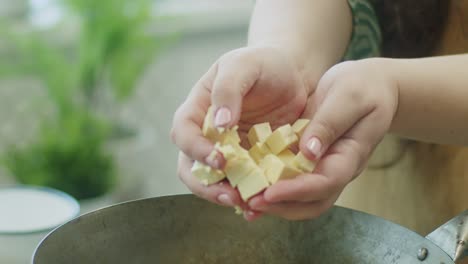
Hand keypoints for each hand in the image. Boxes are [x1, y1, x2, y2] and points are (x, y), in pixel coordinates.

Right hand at [170, 46, 310, 219]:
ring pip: (213, 181)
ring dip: (225, 195)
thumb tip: (219, 124)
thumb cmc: (264, 64)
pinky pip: (241, 184)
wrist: (292, 77)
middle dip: (206, 184)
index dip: (195, 149)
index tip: (219, 159)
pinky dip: (248, 195)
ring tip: (247, 203)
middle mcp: (206, 133)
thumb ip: (229, 89)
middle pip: (191, 166)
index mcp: (198, 108)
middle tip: (230, 195)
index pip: (184, 133)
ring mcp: (226, 151)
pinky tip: (261, 202)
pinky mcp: (247, 163)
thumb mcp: (245, 65)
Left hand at [248, 58, 399, 219]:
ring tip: (246, 203)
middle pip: (313, 202)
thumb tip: (308, 153)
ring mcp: (324, 168)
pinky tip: (251, 188)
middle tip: (251, 203)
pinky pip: (292, 182)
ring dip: (276, 205)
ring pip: (302, 200)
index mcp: (350, 155)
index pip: (325, 182)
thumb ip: (330, 123)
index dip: (297, 191)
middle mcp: (337, 169)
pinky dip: (273, 189)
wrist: (372, 87)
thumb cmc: (363, 87)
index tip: (269, 193)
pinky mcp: (310, 162)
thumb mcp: (349, 96)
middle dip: (282, 206)